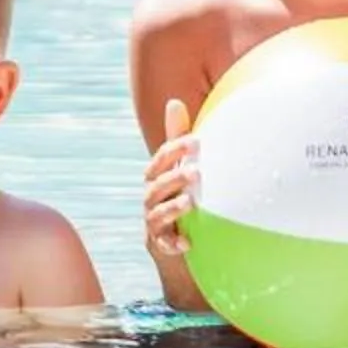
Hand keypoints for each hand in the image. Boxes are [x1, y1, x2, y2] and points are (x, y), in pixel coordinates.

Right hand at [143, 98, 199, 262]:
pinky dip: (173, 244)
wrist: (174, 236)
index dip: (176, 148)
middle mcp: (150, 198)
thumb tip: (174, 102)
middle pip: (157, 186)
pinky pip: (163, 245)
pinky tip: (187, 243)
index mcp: (156, 176)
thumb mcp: (179, 166)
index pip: (161, 158)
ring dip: (173, 208)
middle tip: (197, 172)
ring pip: (157, 214)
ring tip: (191, 204)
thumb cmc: (178, 192)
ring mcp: (153, 221)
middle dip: (175, 178)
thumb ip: (177, 138)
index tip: (197, 142)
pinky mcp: (160, 244)